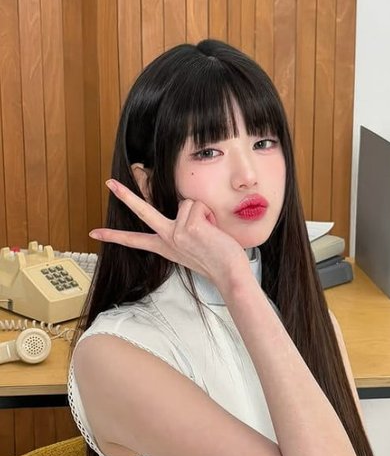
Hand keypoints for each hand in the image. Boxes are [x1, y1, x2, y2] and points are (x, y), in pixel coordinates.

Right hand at [89, 179, 248, 285]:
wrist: (229, 273)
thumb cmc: (217, 260)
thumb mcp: (193, 247)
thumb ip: (184, 230)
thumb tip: (185, 207)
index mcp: (166, 246)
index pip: (135, 240)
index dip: (114, 236)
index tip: (94, 233)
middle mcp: (167, 239)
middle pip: (142, 211)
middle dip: (125, 195)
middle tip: (109, 182)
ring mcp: (176, 232)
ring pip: (187, 203)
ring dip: (202, 212)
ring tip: (210, 232)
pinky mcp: (188, 226)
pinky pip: (197, 204)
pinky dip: (208, 214)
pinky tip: (213, 230)